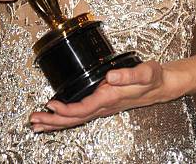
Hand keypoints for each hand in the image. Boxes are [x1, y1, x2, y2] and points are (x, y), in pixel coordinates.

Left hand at [29, 60, 171, 131]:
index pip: (83, 108)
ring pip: (76, 119)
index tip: (51, 106)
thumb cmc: (153, 78)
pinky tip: (57, 117)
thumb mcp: (145, 72)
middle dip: (53, 121)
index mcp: (110, 98)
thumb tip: (111, 76)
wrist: (162, 86)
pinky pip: (81, 114)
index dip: (66, 109)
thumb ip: (129, 74)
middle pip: (75, 119)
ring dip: (56, 122)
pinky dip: (66, 117)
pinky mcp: (103, 104)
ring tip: (38, 124)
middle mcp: (105, 106)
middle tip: (34, 121)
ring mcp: (103, 107)